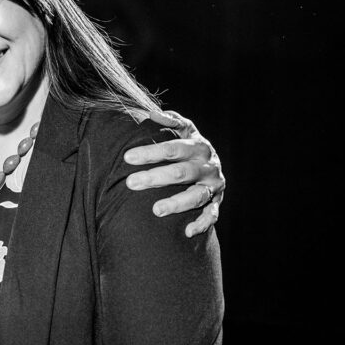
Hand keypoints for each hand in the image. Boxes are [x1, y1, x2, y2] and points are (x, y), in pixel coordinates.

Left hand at [124, 110, 224, 237]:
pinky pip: (211, 215)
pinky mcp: (217, 201)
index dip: (151, 152)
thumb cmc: (189, 146)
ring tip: (156, 210)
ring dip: (176, 203)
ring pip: (196, 196)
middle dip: (156, 178)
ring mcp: (214, 185)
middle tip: (131, 183)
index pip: (173, 148)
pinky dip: (201, 223)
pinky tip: (186, 231)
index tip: (127, 157)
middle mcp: (208, 165)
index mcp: (198, 146)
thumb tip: (152, 114)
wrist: (212, 165)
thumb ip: (171, 121)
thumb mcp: (185, 130)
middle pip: (181, 172)